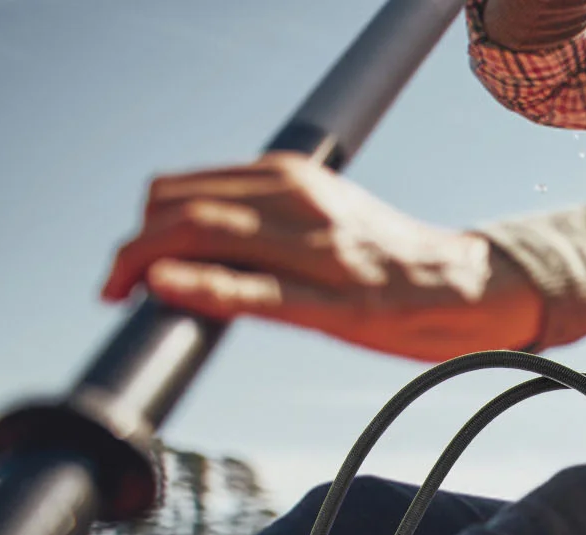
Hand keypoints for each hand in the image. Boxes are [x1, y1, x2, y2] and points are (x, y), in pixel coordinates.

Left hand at [102, 154, 542, 360]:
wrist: (472, 289)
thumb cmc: (394, 266)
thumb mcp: (326, 223)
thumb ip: (269, 224)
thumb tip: (204, 248)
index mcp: (291, 179)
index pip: (186, 188)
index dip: (142, 223)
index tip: (130, 263)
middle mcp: (299, 201)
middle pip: (182, 206)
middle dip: (131, 244)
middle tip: (113, 285)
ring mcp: (320, 252)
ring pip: (206, 235)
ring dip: (147, 261)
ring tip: (124, 293)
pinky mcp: (341, 304)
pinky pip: (260, 291)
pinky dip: (204, 284)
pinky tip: (167, 287)